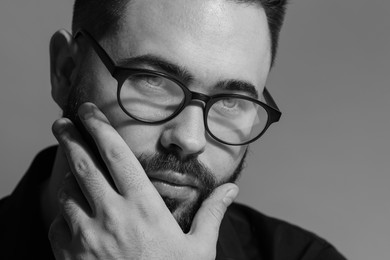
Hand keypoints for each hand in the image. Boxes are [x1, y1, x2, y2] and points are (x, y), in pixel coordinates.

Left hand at [49, 102, 238, 259]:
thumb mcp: (199, 249)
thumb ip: (213, 214)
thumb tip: (233, 189)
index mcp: (143, 207)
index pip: (117, 154)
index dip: (100, 127)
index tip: (88, 111)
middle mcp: (110, 215)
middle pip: (83, 164)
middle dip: (70, 137)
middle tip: (62, 123)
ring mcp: (86, 235)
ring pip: (68, 193)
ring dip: (71, 180)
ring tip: (78, 176)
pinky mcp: (70, 254)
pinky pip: (60, 223)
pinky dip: (66, 215)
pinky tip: (79, 219)